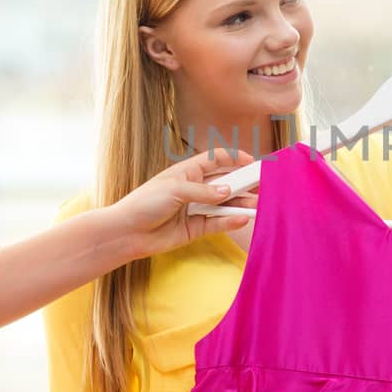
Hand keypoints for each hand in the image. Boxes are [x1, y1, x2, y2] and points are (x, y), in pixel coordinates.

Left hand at [101, 148, 254, 261]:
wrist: (128, 233)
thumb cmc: (145, 203)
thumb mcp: (175, 190)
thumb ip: (204, 192)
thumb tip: (228, 191)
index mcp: (187, 172)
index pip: (216, 160)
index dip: (234, 158)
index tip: (252, 163)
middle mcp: (194, 189)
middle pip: (225, 183)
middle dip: (243, 184)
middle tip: (263, 186)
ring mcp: (196, 209)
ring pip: (224, 204)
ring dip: (240, 204)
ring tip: (257, 205)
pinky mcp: (196, 228)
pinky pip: (217, 223)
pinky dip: (230, 221)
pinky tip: (242, 218)